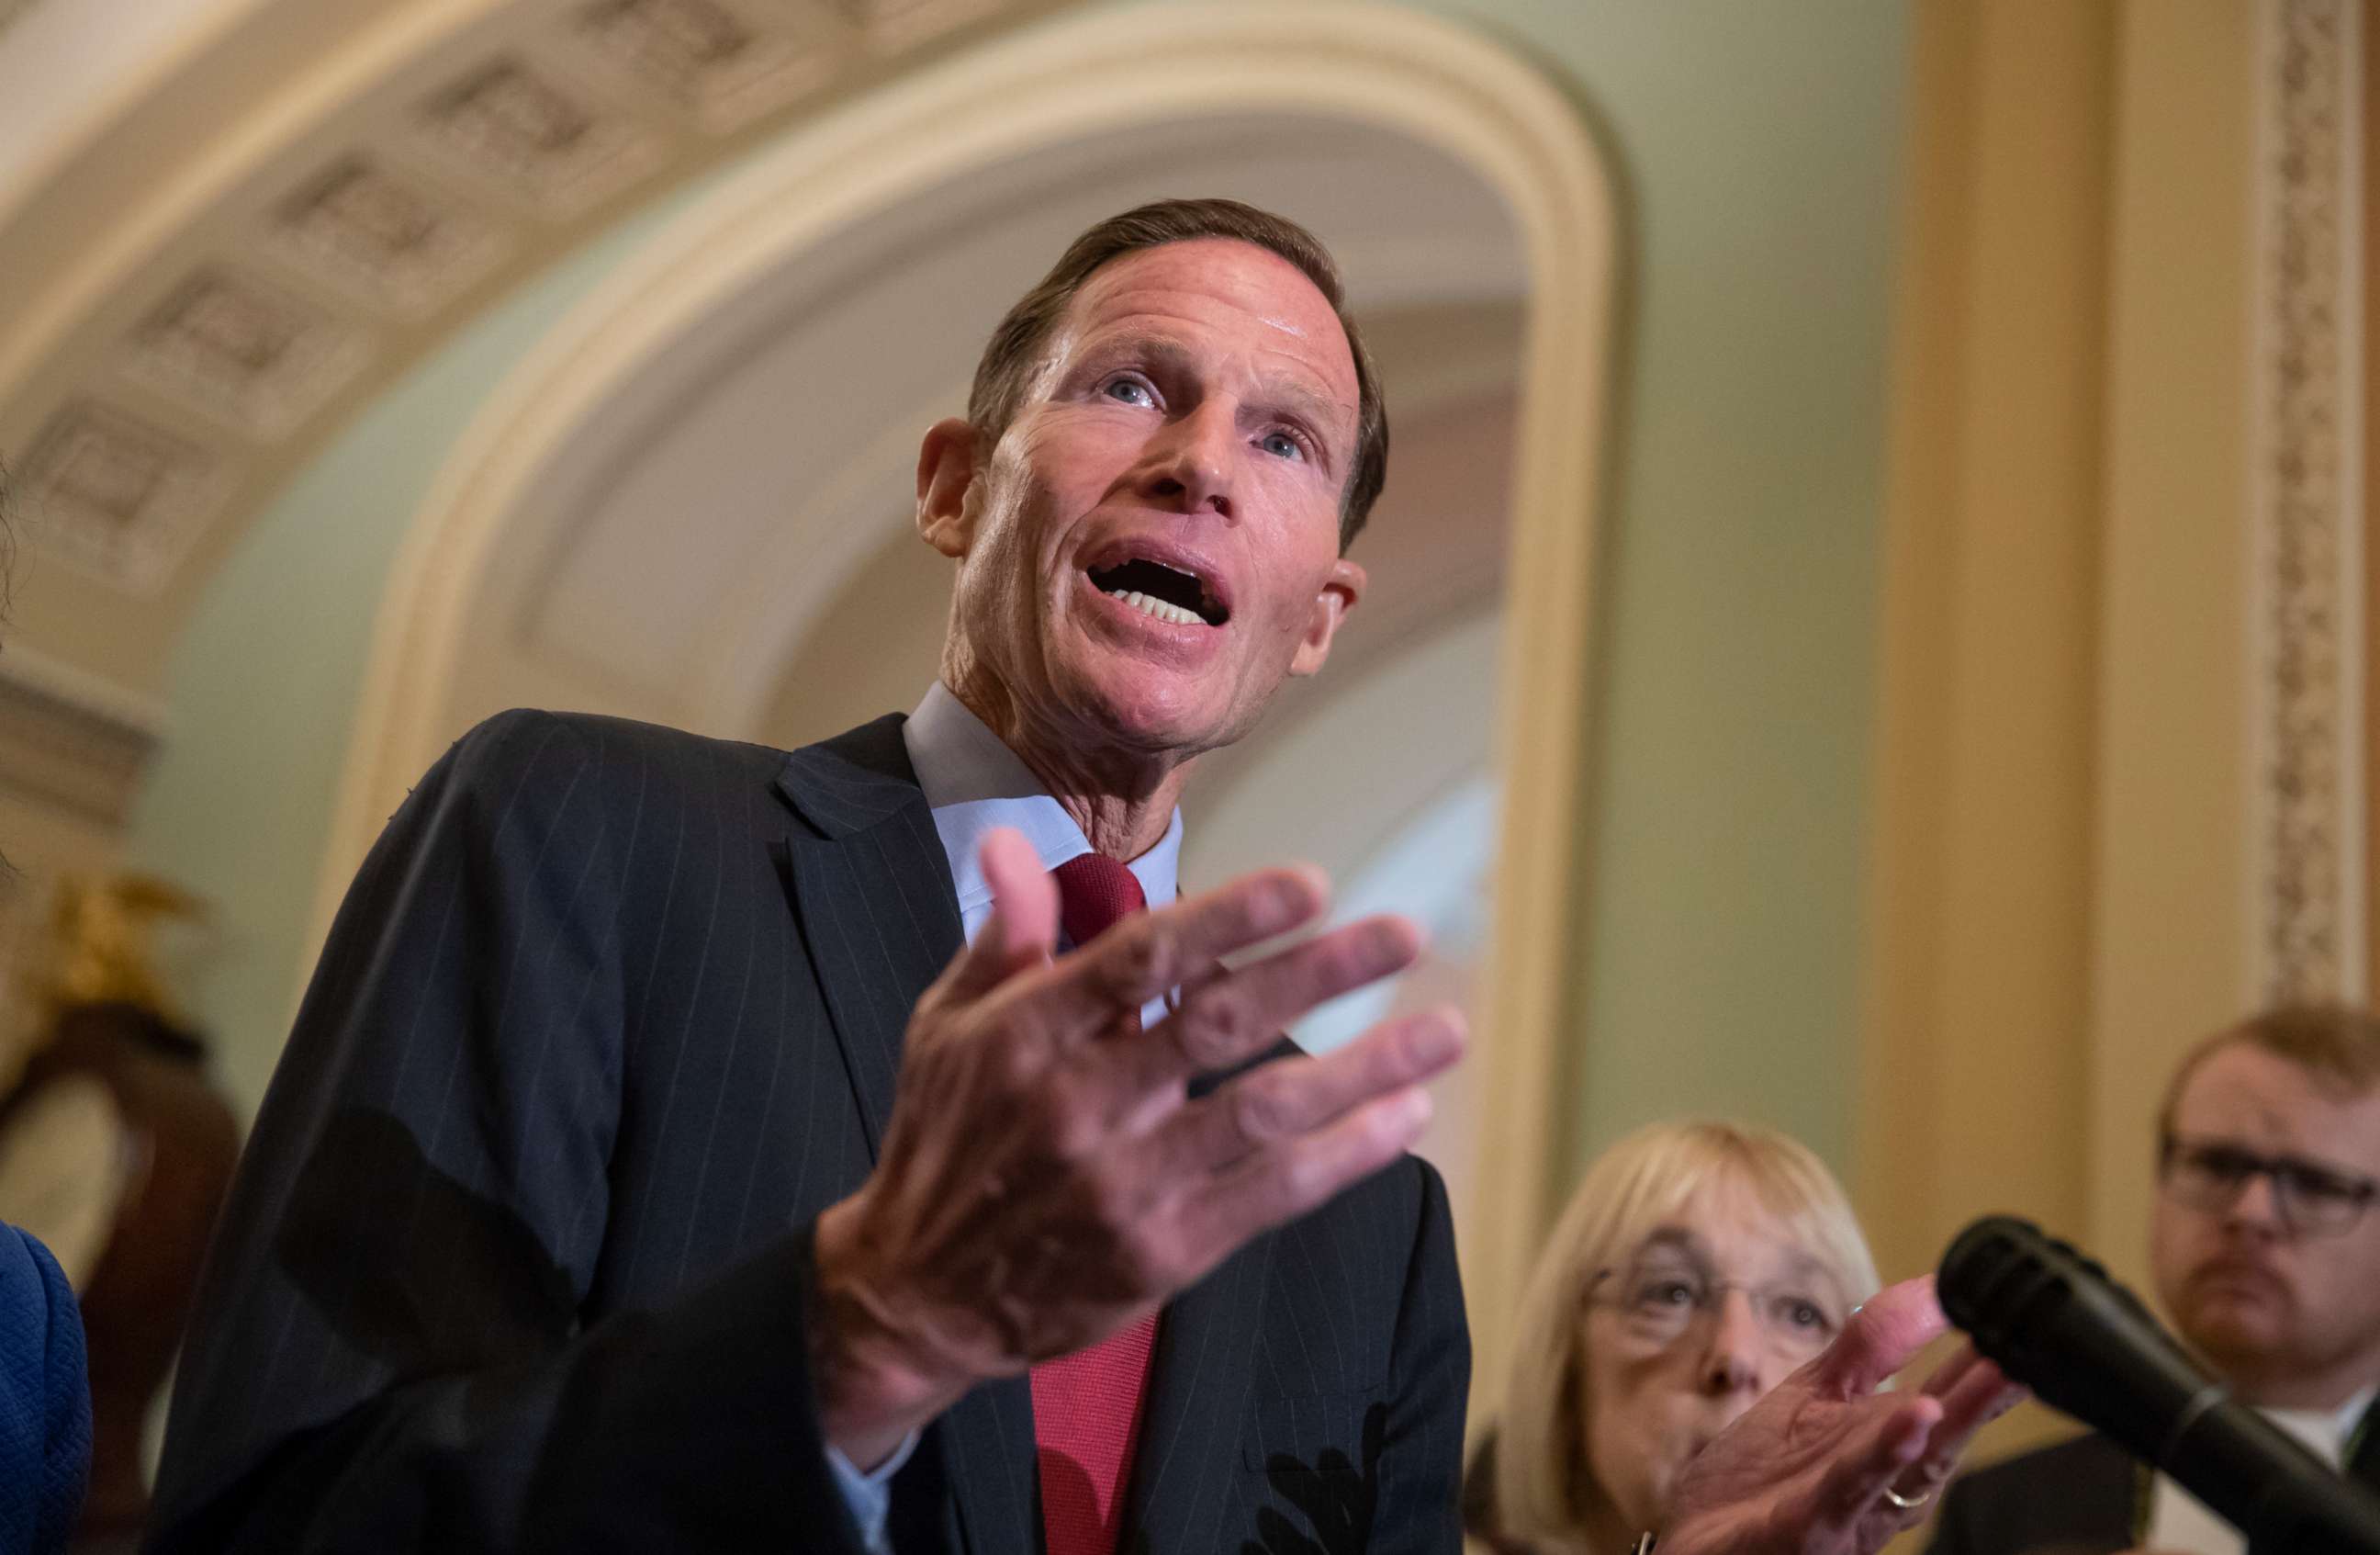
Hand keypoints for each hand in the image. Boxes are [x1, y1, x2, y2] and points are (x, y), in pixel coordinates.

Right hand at [810, 828, 1465, 1463]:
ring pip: (1263, 1112)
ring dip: (1365, 1067)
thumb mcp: (946, 1025)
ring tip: (1445, 1029)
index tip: (1312, 883)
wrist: (916, 1296)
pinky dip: (1344, 1156)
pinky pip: (1270, 1196)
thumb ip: (1003, 933)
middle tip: (1403, 931)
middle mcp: (1077, 1105)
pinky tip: (1404, 1116)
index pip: (1141, 959)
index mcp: (1026, 1034)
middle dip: (1320, 973)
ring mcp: (1123, 1184)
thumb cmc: (944, 1141)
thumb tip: (1016, 841)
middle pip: (1217, 1024)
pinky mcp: (1159, 1255)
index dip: (1232, 918)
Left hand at [1662, 1276, 2024, 1554]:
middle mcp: (1889, 1482)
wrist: (1701, 1543)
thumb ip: (1871, 1346)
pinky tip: (1916, 1419)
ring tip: (1994, 1377)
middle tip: (2032, 1344)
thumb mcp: (1818, 1393)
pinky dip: (1884, 1454)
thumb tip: (1929, 1288)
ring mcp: (1854, 1507)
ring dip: (1956, 1420)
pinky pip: (1851, 1487)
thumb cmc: (1765, 1477)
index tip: (2025, 1310)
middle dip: (1991, 1392)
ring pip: (1913, 1463)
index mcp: (1893, 1445)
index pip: (1954, 1395)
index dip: (1990, 1357)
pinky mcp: (1811, 1524)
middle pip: (1948, 1431)